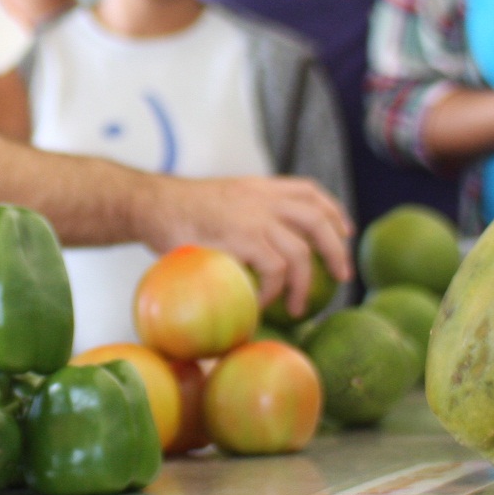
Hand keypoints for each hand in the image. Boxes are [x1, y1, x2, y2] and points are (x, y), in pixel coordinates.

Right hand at [139, 176, 353, 316]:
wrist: (148, 205)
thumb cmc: (175, 210)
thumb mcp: (220, 200)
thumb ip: (243, 214)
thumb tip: (258, 245)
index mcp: (259, 187)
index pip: (309, 191)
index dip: (333, 211)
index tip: (345, 231)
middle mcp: (263, 199)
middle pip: (317, 219)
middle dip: (337, 249)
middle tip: (343, 276)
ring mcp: (254, 218)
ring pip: (300, 252)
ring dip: (306, 284)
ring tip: (298, 307)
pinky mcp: (242, 239)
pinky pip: (274, 270)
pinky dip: (273, 291)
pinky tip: (263, 303)